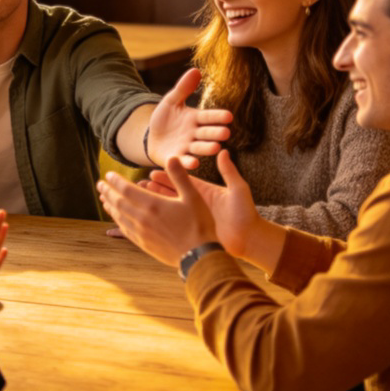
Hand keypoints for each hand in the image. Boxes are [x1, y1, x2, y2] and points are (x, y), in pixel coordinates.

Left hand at [97, 159, 217, 267]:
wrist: (199, 257)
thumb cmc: (199, 225)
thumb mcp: (193, 197)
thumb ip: (180, 177)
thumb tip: (171, 158)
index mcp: (153, 204)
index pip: (126, 189)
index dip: (115, 181)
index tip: (108, 175)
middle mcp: (142, 218)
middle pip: (118, 202)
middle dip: (107, 191)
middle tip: (100, 184)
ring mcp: (141, 233)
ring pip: (119, 216)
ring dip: (110, 205)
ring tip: (103, 198)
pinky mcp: (143, 244)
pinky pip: (125, 230)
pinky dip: (117, 220)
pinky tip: (116, 218)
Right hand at [144, 150, 259, 258]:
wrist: (251, 240)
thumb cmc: (246, 214)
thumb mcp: (238, 190)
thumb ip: (229, 172)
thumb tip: (223, 151)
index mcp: (205, 192)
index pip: (181, 181)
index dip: (167, 177)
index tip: (151, 173)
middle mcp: (197, 203)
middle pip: (171, 193)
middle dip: (154, 189)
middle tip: (138, 185)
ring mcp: (193, 218)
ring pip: (169, 209)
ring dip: (154, 204)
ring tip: (139, 201)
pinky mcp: (193, 231)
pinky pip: (173, 225)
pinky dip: (161, 222)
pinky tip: (148, 222)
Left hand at [146, 68, 231, 169]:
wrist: (150, 137)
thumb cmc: (165, 118)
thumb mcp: (171, 101)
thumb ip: (183, 88)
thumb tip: (195, 70)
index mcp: (196, 119)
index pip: (209, 117)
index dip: (218, 117)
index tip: (229, 116)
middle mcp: (195, 134)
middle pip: (207, 134)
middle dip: (216, 133)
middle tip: (226, 133)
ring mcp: (187, 148)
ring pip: (199, 148)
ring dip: (207, 148)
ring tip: (215, 147)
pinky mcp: (177, 159)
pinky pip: (184, 161)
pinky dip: (188, 162)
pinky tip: (194, 163)